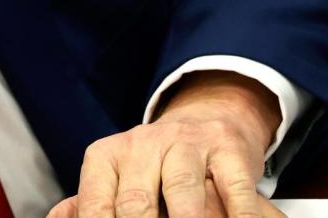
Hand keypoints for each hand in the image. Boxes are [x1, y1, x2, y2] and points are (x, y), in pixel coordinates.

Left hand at [47, 71, 284, 217]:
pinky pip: (234, 185)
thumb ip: (90, 203)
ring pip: (182, 189)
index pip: (97, 206)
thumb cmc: (155, 164)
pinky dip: (238, 212)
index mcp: (107, 155)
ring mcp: (187, 142)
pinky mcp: (228, 147)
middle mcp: (143, 144)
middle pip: (136, 202)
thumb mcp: (117, 177)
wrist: (207, 119)